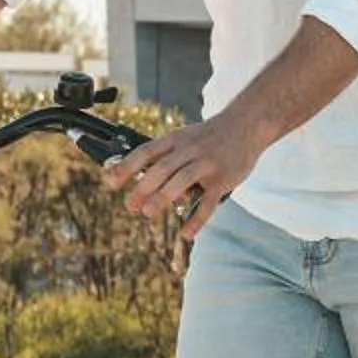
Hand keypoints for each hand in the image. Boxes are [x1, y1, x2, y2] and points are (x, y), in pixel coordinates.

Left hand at [104, 105, 266, 241]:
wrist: (247, 124)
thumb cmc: (210, 136)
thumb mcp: (184, 137)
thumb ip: (164, 156)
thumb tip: (137, 177)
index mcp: (176, 140)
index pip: (146, 152)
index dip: (126, 167)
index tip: (111, 183)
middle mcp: (190, 150)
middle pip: (162, 167)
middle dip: (143, 187)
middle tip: (131, 205)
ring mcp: (208, 164)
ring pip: (182, 180)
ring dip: (163, 197)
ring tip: (148, 212)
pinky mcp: (224, 179)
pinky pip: (208, 202)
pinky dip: (197, 219)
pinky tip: (186, 233)